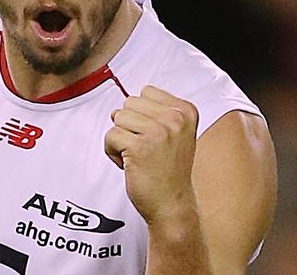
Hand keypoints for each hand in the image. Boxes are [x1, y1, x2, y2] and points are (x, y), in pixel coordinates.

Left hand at [104, 85, 198, 223]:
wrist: (172, 204)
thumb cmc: (168, 169)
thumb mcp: (174, 132)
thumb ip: (154, 111)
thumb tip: (118, 106)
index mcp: (186, 111)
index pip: (146, 92)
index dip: (142, 115)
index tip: (155, 136)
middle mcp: (175, 119)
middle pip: (129, 103)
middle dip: (129, 126)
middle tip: (146, 148)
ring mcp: (159, 132)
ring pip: (118, 117)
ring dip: (120, 138)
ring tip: (138, 156)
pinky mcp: (140, 146)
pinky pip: (110, 135)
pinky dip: (112, 151)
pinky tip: (130, 164)